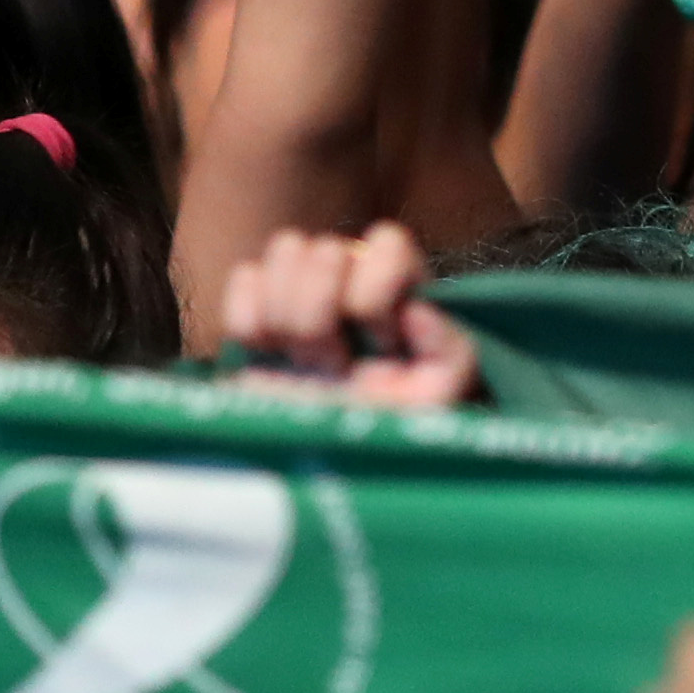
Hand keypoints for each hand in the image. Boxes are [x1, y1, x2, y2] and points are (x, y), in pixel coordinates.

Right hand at [214, 219, 484, 409]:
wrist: (332, 450)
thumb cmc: (393, 418)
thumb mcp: (438, 396)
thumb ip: (448, 352)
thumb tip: (414, 310)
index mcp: (402, 279)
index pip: (387, 242)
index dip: (375, 295)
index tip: (381, 346)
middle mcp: (353, 267)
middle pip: (326, 249)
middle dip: (323, 319)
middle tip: (335, 367)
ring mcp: (303, 278)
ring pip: (286, 249)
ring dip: (288, 319)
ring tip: (306, 364)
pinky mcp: (256, 300)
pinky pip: (245, 278)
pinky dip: (251, 321)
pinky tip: (271, 355)